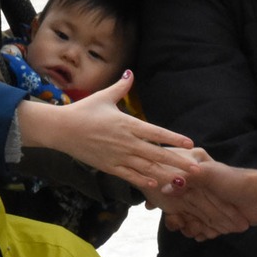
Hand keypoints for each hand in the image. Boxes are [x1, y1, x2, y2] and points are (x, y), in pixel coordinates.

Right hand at [15, 71, 195, 191]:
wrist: (61, 129)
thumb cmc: (83, 110)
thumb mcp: (104, 97)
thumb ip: (121, 87)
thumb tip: (131, 72)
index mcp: (127, 123)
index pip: (156, 132)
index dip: (174, 138)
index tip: (190, 143)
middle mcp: (126, 142)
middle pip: (157, 154)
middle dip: (177, 162)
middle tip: (195, 169)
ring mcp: (118, 156)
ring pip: (146, 168)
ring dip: (165, 174)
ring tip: (181, 180)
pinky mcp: (109, 166)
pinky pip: (129, 175)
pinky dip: (143, 180)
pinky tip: (155, 184)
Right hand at [149, 149, 251, 239]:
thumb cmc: (234, 180)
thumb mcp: (208, 173)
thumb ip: (186, 178)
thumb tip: (163, 189)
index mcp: (194, 181)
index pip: (174, 198)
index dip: (172, 209)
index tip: (175, 215)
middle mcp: (200, 195)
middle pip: (181, 213)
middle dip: (182, 222)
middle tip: (187, 224)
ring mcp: (210, 210)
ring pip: (192, 224)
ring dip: (194, 229)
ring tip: (200, 230)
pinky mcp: (219, 222)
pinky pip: (205, 232)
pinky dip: (205, 234)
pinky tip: (209, 233)